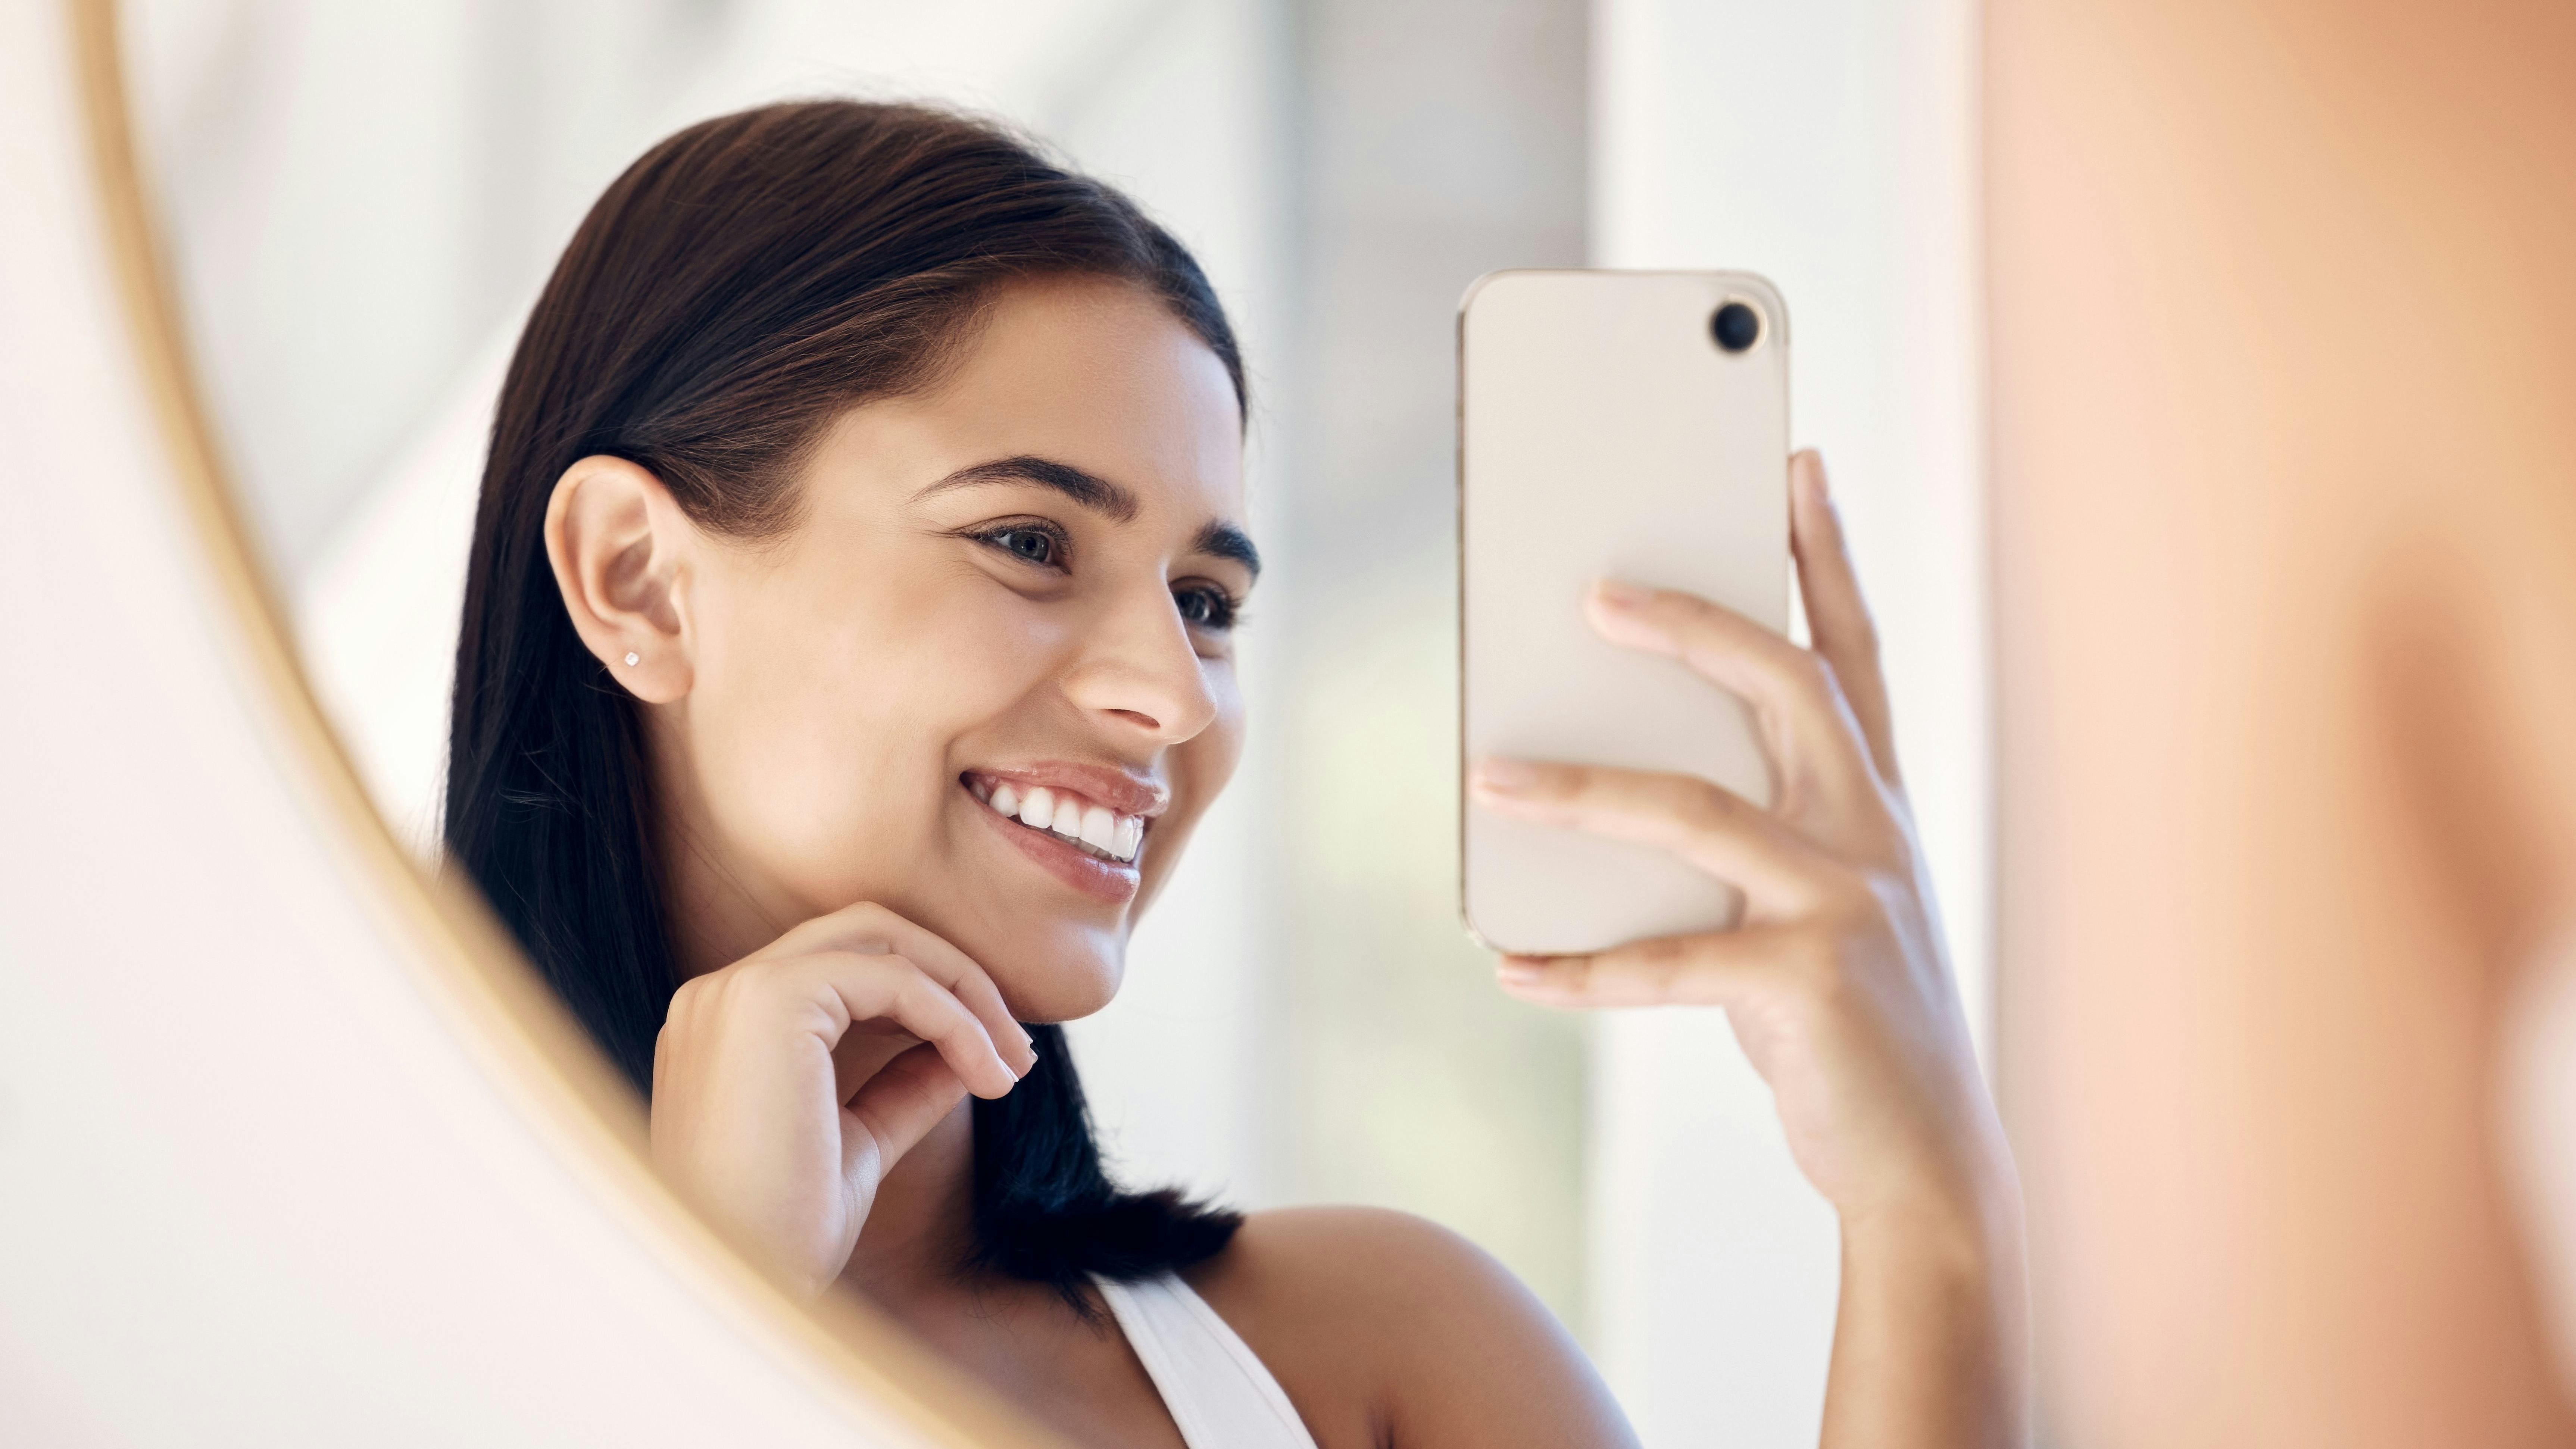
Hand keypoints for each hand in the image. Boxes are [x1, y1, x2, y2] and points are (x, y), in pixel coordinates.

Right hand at [648, 901, 1037, 1297]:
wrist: (741, 1294)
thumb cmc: (784, 1237)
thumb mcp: (858, 1143)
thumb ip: (903, 1085)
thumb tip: (968, 1050)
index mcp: (724, 1027)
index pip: (841, 967)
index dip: (927, 996)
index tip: (992, 1056)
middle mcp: (718, 995)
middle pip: (863, 932)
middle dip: (952, 976)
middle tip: (1015, 1046)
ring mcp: (736, 991)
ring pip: (883, 942)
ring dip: (964, 993)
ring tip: (1013, 1062)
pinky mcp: (769, 1000)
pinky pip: (895, 981)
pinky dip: (956, 1020)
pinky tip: (988, 1075)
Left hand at [1468, 450, 2010, 1231]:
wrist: (1929, 1161)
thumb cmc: (1852, 1019)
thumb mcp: (1813, 906)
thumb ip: (1749, 837)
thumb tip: (1622, 784)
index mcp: (1874, 806)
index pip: (1849, 654)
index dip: (1826, 556)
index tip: (1797, 466)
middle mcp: (1870, 833)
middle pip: (1785, 686)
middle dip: (1698, 621)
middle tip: (1598, 587)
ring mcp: (1845, 902)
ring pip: (1699, 812)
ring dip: (1583, 789)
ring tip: (1490, 773)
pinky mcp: (1806, 981)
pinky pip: (1667, 961)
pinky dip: (1582, 966)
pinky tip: (1513, 967)